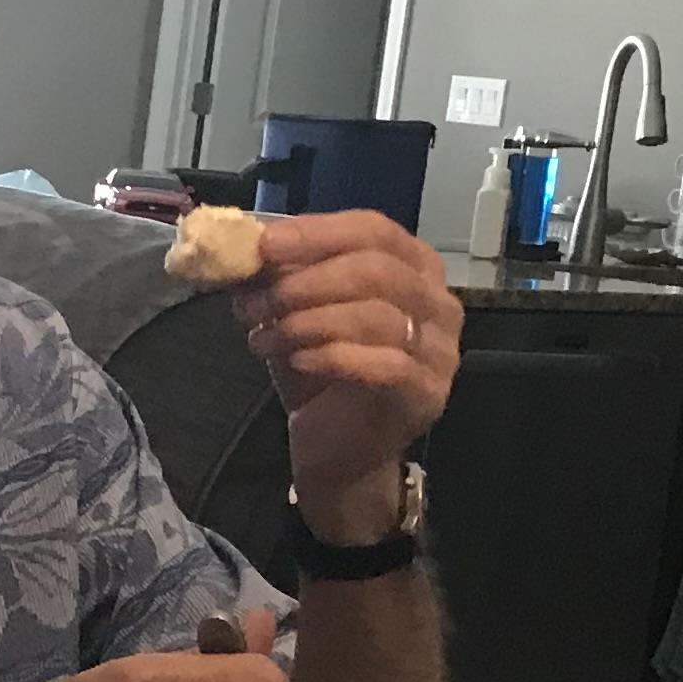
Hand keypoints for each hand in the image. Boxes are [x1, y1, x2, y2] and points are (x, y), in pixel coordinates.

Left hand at [234, 212, 459, 525]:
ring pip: (376, 316)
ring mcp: (440, 349)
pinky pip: (384, 364)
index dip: (317, 233)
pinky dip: (332, 357)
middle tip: (254, 305)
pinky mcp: (427, 393)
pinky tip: (297, 362)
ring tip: (261, 339)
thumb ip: (278, 276)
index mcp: (413, 266)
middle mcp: (438, 302)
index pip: (372, 230)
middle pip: (375, 270)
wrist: (339, 451)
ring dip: (306, 323)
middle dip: (304, 283)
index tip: (264, 245)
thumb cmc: (322, 372)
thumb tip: (243, 245)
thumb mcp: (294, 314)